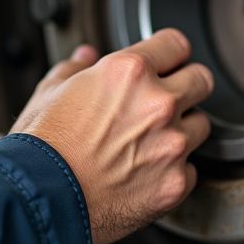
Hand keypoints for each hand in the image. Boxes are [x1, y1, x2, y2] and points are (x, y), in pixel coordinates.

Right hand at [10, 29, 213, 243]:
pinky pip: (190, 169)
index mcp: (129, 72)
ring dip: (181, 129)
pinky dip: (173, 170)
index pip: (177, 44)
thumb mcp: (49, 92)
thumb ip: (75, 67)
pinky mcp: (175, 183)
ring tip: (149, 141)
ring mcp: (171, 145)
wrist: (41, 199)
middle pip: (202, 80)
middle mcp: (158, 103)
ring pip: (201, 125)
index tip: (168, 62)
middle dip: (187, 85)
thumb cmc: (41, 147)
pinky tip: (145, 172)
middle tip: (167, 98)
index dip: (169, 53)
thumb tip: (86, 56)